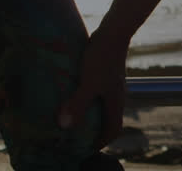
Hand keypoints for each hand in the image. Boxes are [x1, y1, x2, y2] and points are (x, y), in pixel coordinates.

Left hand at [58, 24, 130, 149]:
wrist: (113, 32)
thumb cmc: (102, 58)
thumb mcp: (88, 83)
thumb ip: (77, 104)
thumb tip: (64, 126)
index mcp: (115, 102)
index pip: (113, 129)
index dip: (102, 142)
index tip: (87, 149)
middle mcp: (116, 95)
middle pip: (109, 119)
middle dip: (95, 130)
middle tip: (78, 136)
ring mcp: (112, 84)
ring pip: (103, 106)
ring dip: (91, 114)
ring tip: (73, 117)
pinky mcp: (107, 73)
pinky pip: (98, 93)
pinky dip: (88, 100)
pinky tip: (74, 94)